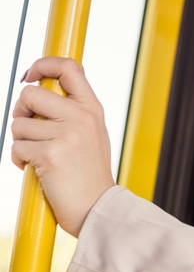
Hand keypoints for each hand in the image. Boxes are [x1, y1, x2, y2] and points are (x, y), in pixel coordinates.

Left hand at [10, 57, 115, 236]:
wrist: (98, 207)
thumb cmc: (88, 173)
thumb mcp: (90, 134)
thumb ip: (71, 111)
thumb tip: (36, 91)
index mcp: (92, 108)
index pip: (69, 68)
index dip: (43, 64)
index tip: (31, 75)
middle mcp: (82, 116)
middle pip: (30, 94)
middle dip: (20, 112)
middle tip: (30, 130)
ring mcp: (67, 135)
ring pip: (18, 125)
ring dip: (20, 142)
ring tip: (39, 156)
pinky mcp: (50, 154)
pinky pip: (16, 148)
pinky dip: (19, 161)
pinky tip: (37, 170)